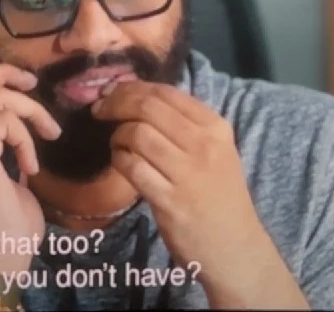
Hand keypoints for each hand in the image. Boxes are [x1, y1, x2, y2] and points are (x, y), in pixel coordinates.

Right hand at [0, 55, 61, 272]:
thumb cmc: (8, 227)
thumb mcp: (10, 177)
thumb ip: (6, 147)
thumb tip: (13, 127)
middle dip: (3, 73)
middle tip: (32, 83)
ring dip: (31, 113)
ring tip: (49, 137)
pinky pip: (7, 120)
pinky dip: (26, 139)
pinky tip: (29, 168)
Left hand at [92, 81, 306, 307]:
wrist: (234, 245)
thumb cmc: (219, 195)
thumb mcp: (215, 150)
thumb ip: (184, 124)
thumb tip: (138, 97)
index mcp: (215, 127)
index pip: (166, 92)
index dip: (131, 87)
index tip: (111, 91)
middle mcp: (203, 145)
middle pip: (147, 108)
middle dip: (116, 104)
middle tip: (99, 110)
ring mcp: (187, 172)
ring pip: (136, 135)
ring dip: (117, 136)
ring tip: (117, 144)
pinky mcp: (168, 199)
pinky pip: (131, 167)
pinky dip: (119, 161)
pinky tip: (121, 164)